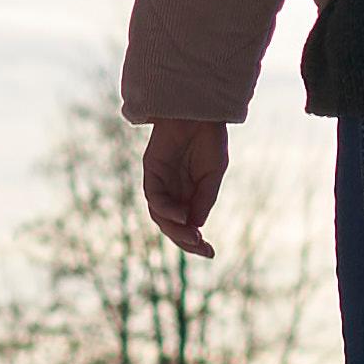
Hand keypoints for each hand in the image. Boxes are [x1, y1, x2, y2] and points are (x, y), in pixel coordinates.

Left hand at [141, 119, 228, 258]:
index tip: (210, 252)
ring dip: (174, 229)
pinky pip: (155, 197)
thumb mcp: (213, 174)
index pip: (186, 225)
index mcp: (187, 194)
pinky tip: (181, 216)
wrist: (199, 111)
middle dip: (184, 240)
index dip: (195, 241)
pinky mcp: (151, 171)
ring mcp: (159, 182)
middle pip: (171, 225)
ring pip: (160, 215)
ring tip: (192, 237)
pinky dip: (166, 209)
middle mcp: (171, 191)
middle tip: (201, 249)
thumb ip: (204, 198)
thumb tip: (197, 225)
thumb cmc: (208, 139)